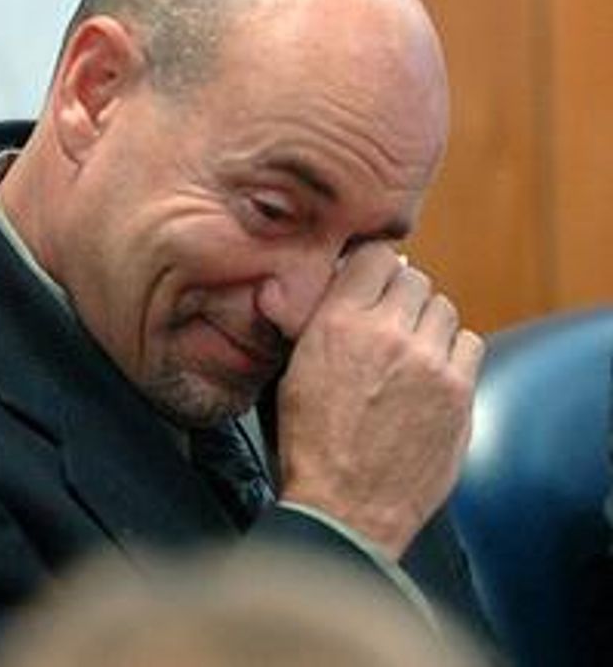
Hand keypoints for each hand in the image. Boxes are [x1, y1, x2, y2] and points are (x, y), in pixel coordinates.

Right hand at [275, 244, 484, 557]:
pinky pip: (470, 344)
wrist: (344, 507)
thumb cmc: (310, 445)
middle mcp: (387, 334)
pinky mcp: (459, 393)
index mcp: (338, 324)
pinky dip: (453, 353)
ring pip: (444, 309)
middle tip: (388, 320)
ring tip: (409, 350)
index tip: (370, 279)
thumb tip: (332, 282)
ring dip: (428, 322)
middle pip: (415, 278)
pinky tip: (432, 373)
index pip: (375, 256)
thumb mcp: (292, 371)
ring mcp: (429, 363)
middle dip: (401, 294)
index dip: (373, 266)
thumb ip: (316, 320)